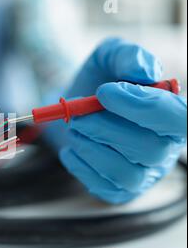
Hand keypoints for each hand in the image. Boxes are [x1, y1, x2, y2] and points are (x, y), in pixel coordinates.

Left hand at [58, 38, 186, 203]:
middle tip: (78, 115)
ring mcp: (143, 174)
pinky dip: (81, 166)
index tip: (104, 92)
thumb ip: (129, 57)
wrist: (71, 107)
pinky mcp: (119, 190)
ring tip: (75, 129)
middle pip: (150, 149)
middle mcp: (165, 148)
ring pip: (126, 173)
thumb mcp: (110, 57)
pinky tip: (71, 148)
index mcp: (173, 115)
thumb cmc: (98, 81)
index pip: (179, 120)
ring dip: (91, 149)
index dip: (144, 107)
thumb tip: (145, 71)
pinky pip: (105, 188)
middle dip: (106, 128)